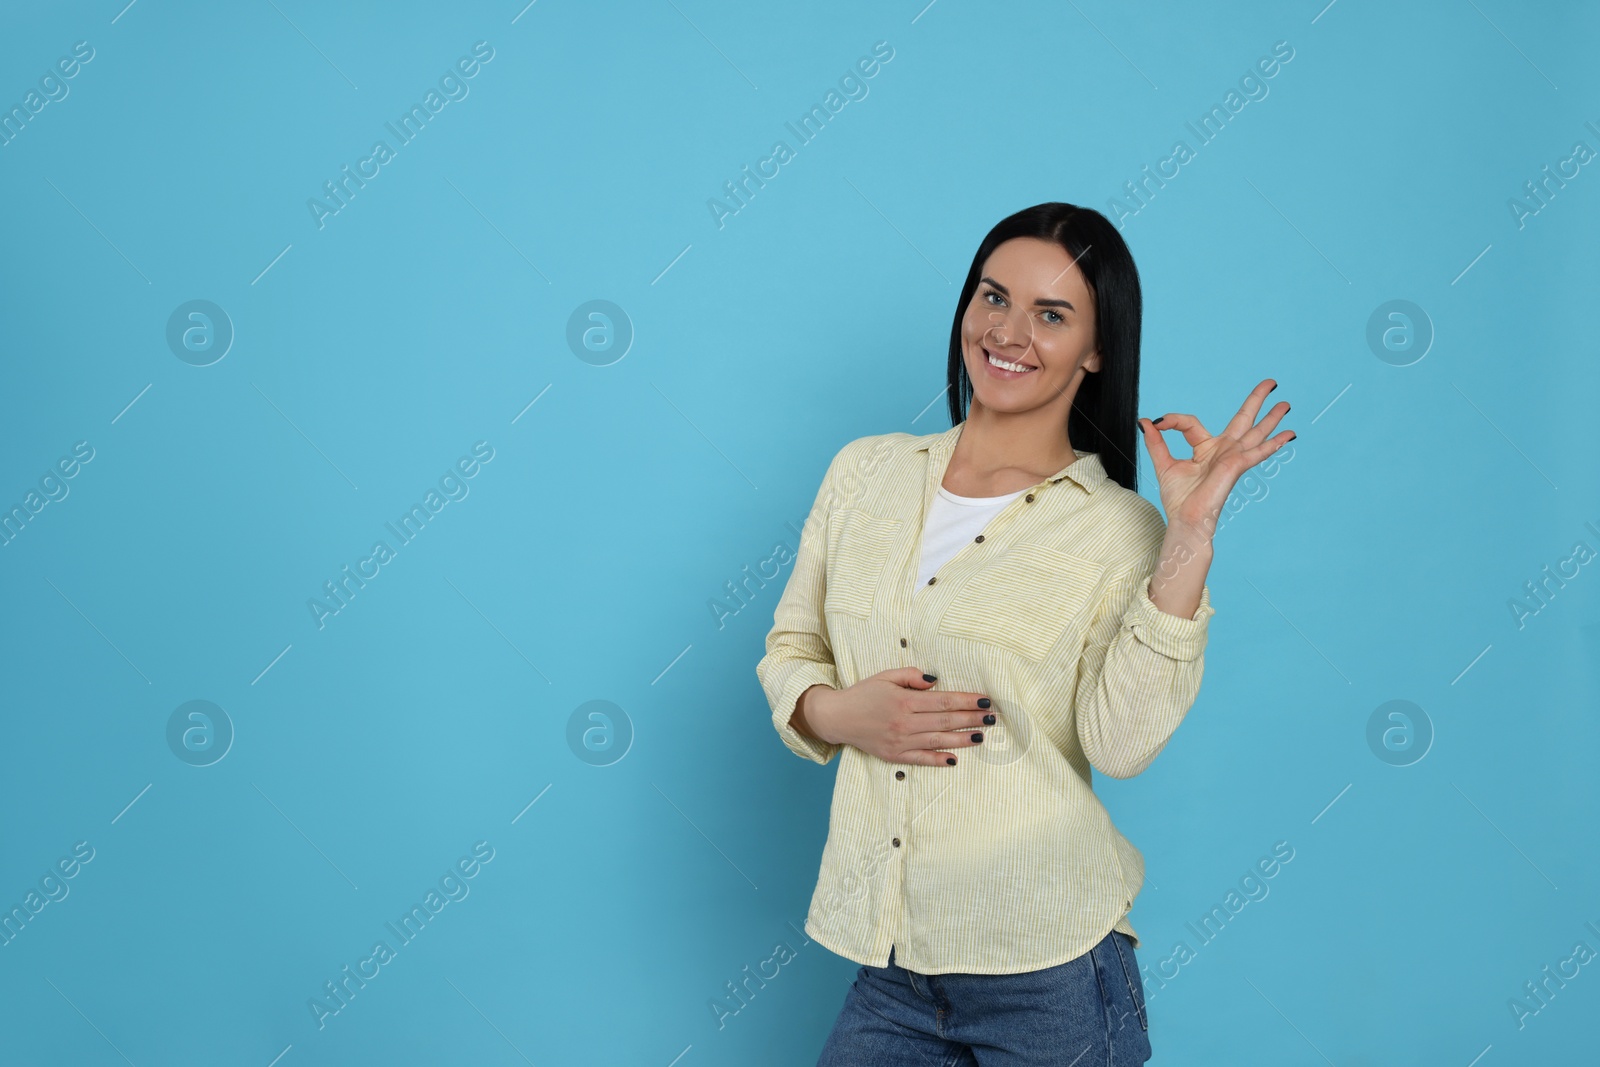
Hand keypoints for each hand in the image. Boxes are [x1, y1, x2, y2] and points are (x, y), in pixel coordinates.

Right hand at [806, 668, 994, 766]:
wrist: (838, 717)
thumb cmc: (863, 694)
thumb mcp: (885, 676)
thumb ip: (911, 676)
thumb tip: (935, 680)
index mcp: (904, 700)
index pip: (943, 701)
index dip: (966, 701)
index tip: (985, 700)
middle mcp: (904, 722)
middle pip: (945, 721)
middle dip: (971, 719)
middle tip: (992, 718)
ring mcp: (900, 741)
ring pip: (937, 741)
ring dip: (962, 739)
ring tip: (981, 736)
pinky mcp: (895, 755)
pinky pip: (921, 759)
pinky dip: (938, 760)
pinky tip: (954, 759)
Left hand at [1138, 378, 1294, 534]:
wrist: (1186, 520)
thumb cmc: (1179, 499)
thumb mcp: (1164, 465)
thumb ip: (1156, 443)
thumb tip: (1145, 421)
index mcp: (1205, 449)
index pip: (1191, 423)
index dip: (1174, 420)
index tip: (1158, 424)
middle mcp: (1223, 450)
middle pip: (1243, 419)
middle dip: (1257, 400)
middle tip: (1271, 383)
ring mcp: (1232, 457)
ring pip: (1255, 432)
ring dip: (1272, 418)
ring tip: (1286, 403)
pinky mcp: (1237, 466)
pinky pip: (1258, 451)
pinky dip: (1274, 443)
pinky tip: (1289, 435)